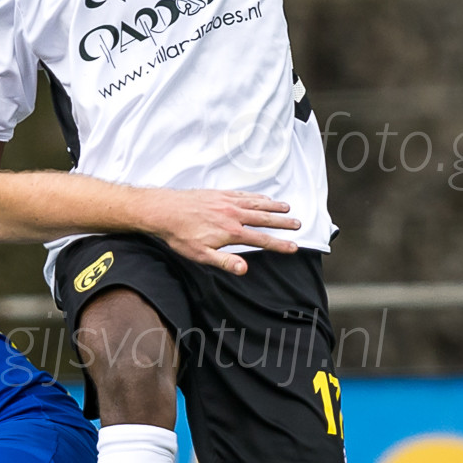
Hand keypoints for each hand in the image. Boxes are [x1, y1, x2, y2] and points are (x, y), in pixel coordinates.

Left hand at [144, 188, 299, 274]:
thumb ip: (225, 261)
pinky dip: (256, 196)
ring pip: (256, 204)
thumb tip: (245, 269)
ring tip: (287, 208)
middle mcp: (233, 215)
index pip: (261, 240)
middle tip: (298, 224)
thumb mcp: (201, 255)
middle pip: (264, 219)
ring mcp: (227, 202)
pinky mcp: (219, 194)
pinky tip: (262, 197)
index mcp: (231, 232)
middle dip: (283, 223)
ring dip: (273, 206)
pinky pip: (243, 194)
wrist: (164, 210)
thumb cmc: (180, 235)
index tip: (294, 246)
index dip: (279, 244)